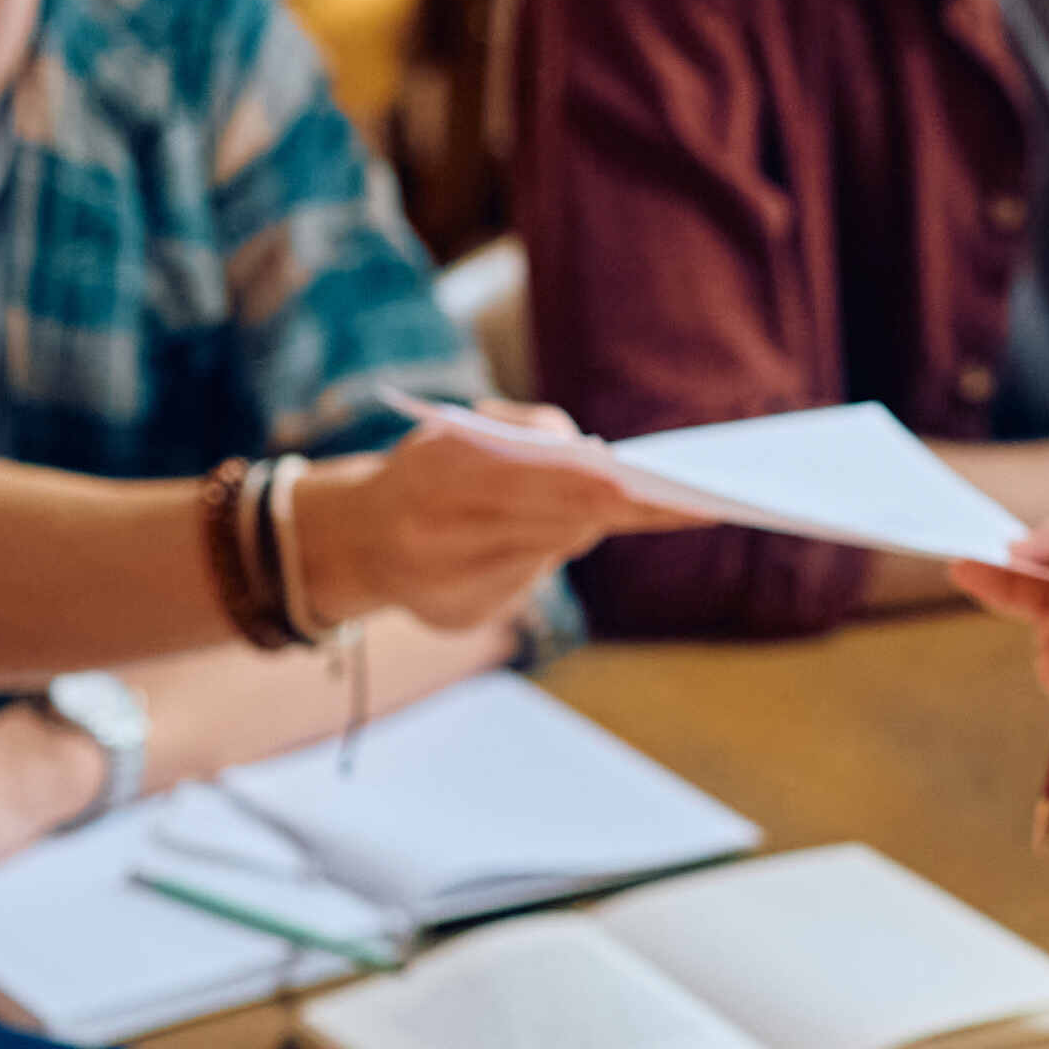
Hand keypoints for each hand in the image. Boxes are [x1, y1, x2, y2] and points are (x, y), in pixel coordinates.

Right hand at [286, 408, 705, 633]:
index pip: (545, 480)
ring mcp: (450, 585)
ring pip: (550, 552)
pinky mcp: (461, 618)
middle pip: (560, 523)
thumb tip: (595, 455)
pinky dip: (544, 553)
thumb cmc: (424, 472)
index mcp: (438, 476)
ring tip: (646, 505)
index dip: (610, 486)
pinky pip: (527, 582)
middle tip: (698, 503)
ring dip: (589, 525)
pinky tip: (548, 536)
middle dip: (628, 510)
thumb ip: (525, 429)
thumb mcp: (456, 430)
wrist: (351, 540)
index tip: (667, 487)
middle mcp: (441, 537)